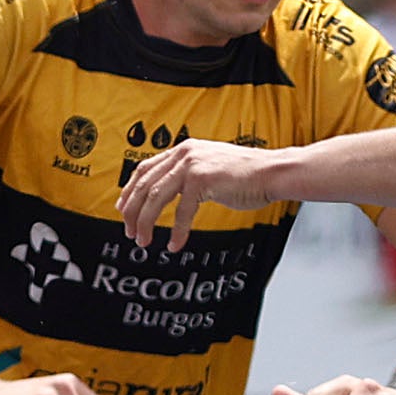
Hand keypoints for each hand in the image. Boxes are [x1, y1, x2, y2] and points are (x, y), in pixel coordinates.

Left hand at [118, 139, 280, 250]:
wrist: (272, 173)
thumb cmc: (245, 176)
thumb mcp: (209, 169)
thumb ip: (188, 176)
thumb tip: (169, 192)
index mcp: (183, 150)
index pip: (144, 169)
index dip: (129, 191)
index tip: (123, 209)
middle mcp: (184, 154)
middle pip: (144, 184)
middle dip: (132, 211)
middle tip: (130, 232)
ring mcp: (192, 165)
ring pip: (155, 197)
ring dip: (146, 222)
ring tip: (143, 241)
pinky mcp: (203, 180)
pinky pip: (182, 212)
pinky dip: (176, 232)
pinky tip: (174, 245)